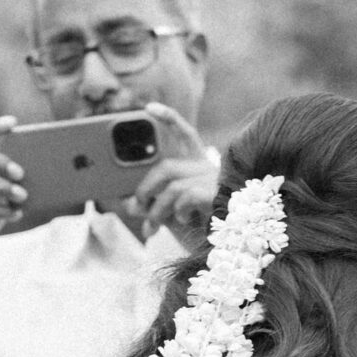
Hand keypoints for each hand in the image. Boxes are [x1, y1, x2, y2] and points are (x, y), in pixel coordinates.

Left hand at [121, 107, 219, 247]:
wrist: (230, 249)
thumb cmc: (202, 231)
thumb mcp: (171, 215)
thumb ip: (151, 206)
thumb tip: (127, 203)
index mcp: (200, 168)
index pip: (185, 134)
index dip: (168, 118)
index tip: (148, 107)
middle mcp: (210, 170)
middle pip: (167, 167)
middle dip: (146, 188)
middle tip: (137, 207)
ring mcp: (216, 182)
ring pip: (173, 185)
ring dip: (157, 209)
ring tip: (153, 227)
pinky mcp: (220, 195)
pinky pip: (187, 196)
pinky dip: (178, 211)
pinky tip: (183, 221)